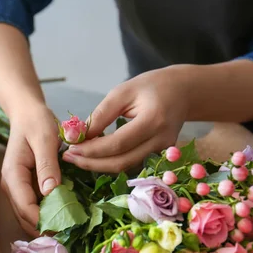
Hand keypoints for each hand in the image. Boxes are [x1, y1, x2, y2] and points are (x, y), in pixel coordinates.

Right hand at [1, 103, 60, 237]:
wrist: (28, 113)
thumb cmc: (36, 122)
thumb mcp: (45, 139)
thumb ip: (47, 165)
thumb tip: (51, 193)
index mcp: (13, 174)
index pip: (25, 207)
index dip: (43, 222)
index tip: (67, 229)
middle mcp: (10, 185)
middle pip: (24, 217)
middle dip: (46, 228)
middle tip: (72, 234)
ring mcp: (16, 187)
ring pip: (28, 216)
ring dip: (47, 224)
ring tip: (71, 228)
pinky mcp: (25, 187)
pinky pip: (34, 207)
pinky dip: (48, 214)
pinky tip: (65, 215)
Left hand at [62, 67, 189, 172]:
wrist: (184, 91)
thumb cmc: (152, 86)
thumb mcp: (123, 91)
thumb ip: (101, 114)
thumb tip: (78, 135)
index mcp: (153, 120)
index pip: (117, 144)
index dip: (92, 150)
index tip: (70, 147)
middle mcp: (160, 140)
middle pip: (121, 162)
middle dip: (91, 163)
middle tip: (68, 157)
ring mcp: (162, 151)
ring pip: (125, 166)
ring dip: (98, 165)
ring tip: (75, 157)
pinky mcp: (160, 155)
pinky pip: (131, 162)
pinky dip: (110, 161)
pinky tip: (93, 155)